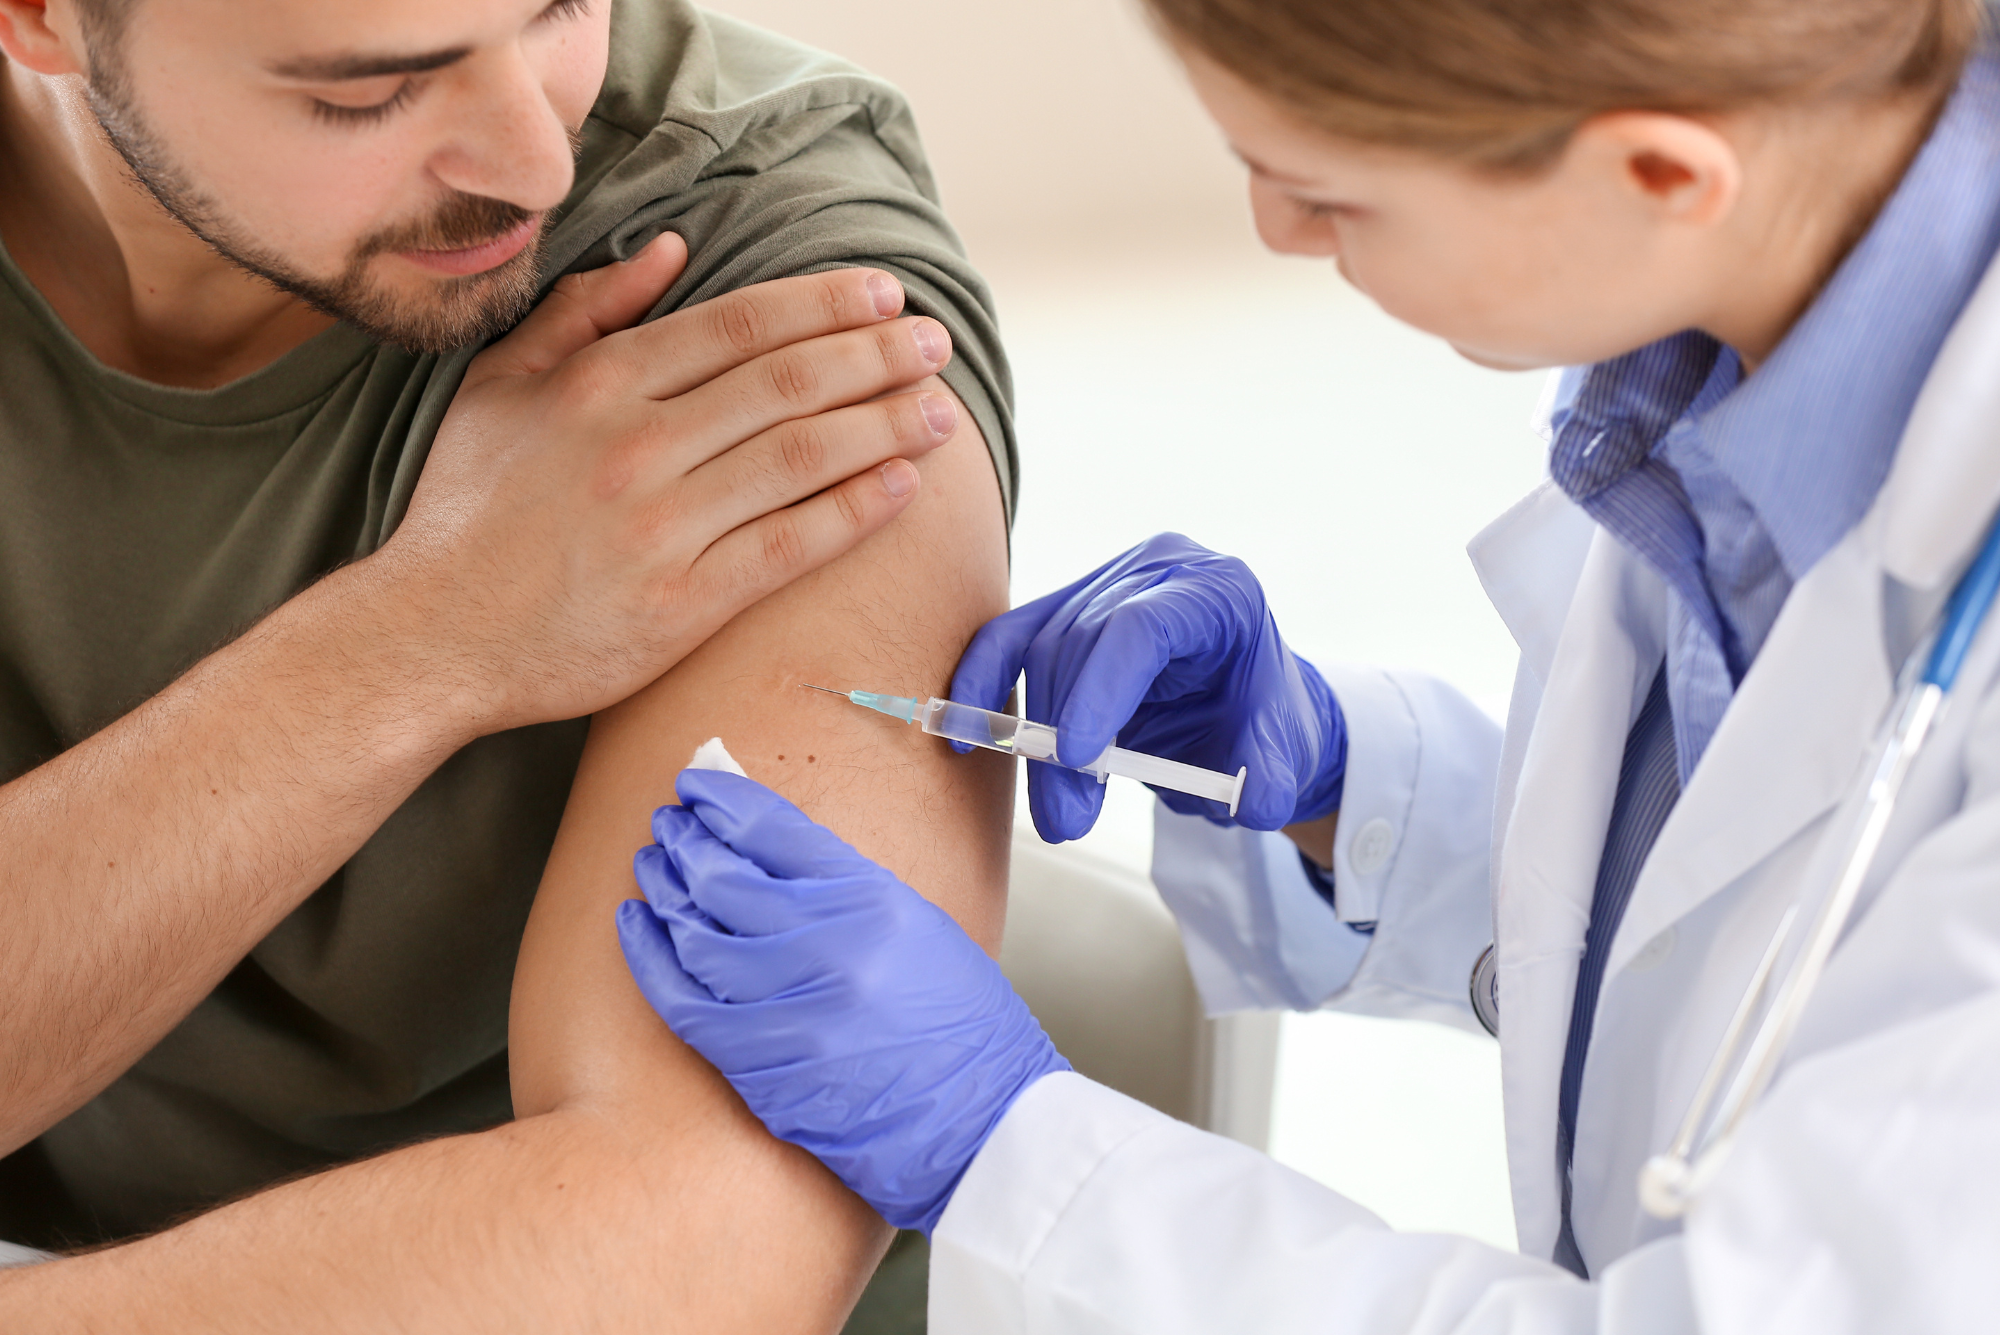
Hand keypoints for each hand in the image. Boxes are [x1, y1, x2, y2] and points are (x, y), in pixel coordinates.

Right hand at [377, 233, 961, 733]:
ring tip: (943, 408)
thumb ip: (585, 310)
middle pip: (788, 383)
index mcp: (599, 383)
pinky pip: (789, 547)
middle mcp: (637, 445)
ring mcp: (663, 527)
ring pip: (802, 458)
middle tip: (936, 341)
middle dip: (878, 355)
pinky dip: (854, 512)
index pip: (742, 325)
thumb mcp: (502, 385)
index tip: (885, 292)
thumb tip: (670, 248)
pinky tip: (905, 486)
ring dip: (886, 426)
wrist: (430, 637)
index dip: (826, 303)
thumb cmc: (468, 509)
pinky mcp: (682, 604)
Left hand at [616, 769, 1068, 1235]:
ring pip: (694, 934)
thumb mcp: (919, 927)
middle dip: (684, 839)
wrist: (983, 1125)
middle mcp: (827, 950)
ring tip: (652, 865)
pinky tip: (637, 923)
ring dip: (662, 889)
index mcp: (874, 903)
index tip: (696, 785)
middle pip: (723, 876)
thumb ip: (842, 885)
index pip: (773, 830)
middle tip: (667, 822)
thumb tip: (765, 847)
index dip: (722, 800)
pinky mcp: (761, 1066)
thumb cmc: (963, 1026)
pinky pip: (683, 1001)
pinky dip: (650, 956)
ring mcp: (790, 1012)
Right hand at [953, 533, 1345, 841]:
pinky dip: (983, 686)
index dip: (1101, 688)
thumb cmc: (1261, 719)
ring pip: (1043, 653)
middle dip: (1063, 738)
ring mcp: (1104, 586)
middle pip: (1082, 645)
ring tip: (1060, 814)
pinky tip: (965, 738)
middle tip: (1068, 821)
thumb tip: (1248, 803)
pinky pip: (1010, 640)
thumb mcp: (1287, 750)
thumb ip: (1275, 776)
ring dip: (1036, 742)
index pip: (1141, 626)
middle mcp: (1156, 573)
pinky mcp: (1065, 611)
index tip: (1078, 757)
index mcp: (1217, 590)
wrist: (1245, 708)